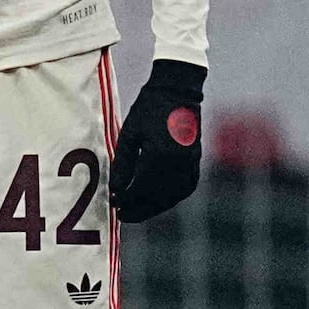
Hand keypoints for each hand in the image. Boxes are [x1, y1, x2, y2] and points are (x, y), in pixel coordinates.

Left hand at [111, 57, 208, 222]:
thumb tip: (116, 190)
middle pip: (158, 197)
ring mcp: (191, 164)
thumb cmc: (147, 111)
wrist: (177, 93)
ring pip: (173, 197)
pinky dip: (171, 198)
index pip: (141, 189)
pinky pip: (185, 188)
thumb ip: (123, 164)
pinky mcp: (196, 161)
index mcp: (159, 156)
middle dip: (139, 209)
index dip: (126, 200)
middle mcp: (178, 164)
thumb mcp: (128, 135)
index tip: (113, 203)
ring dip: (155, 207)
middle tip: (122, 216)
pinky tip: (158, 202)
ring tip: (136, 211)